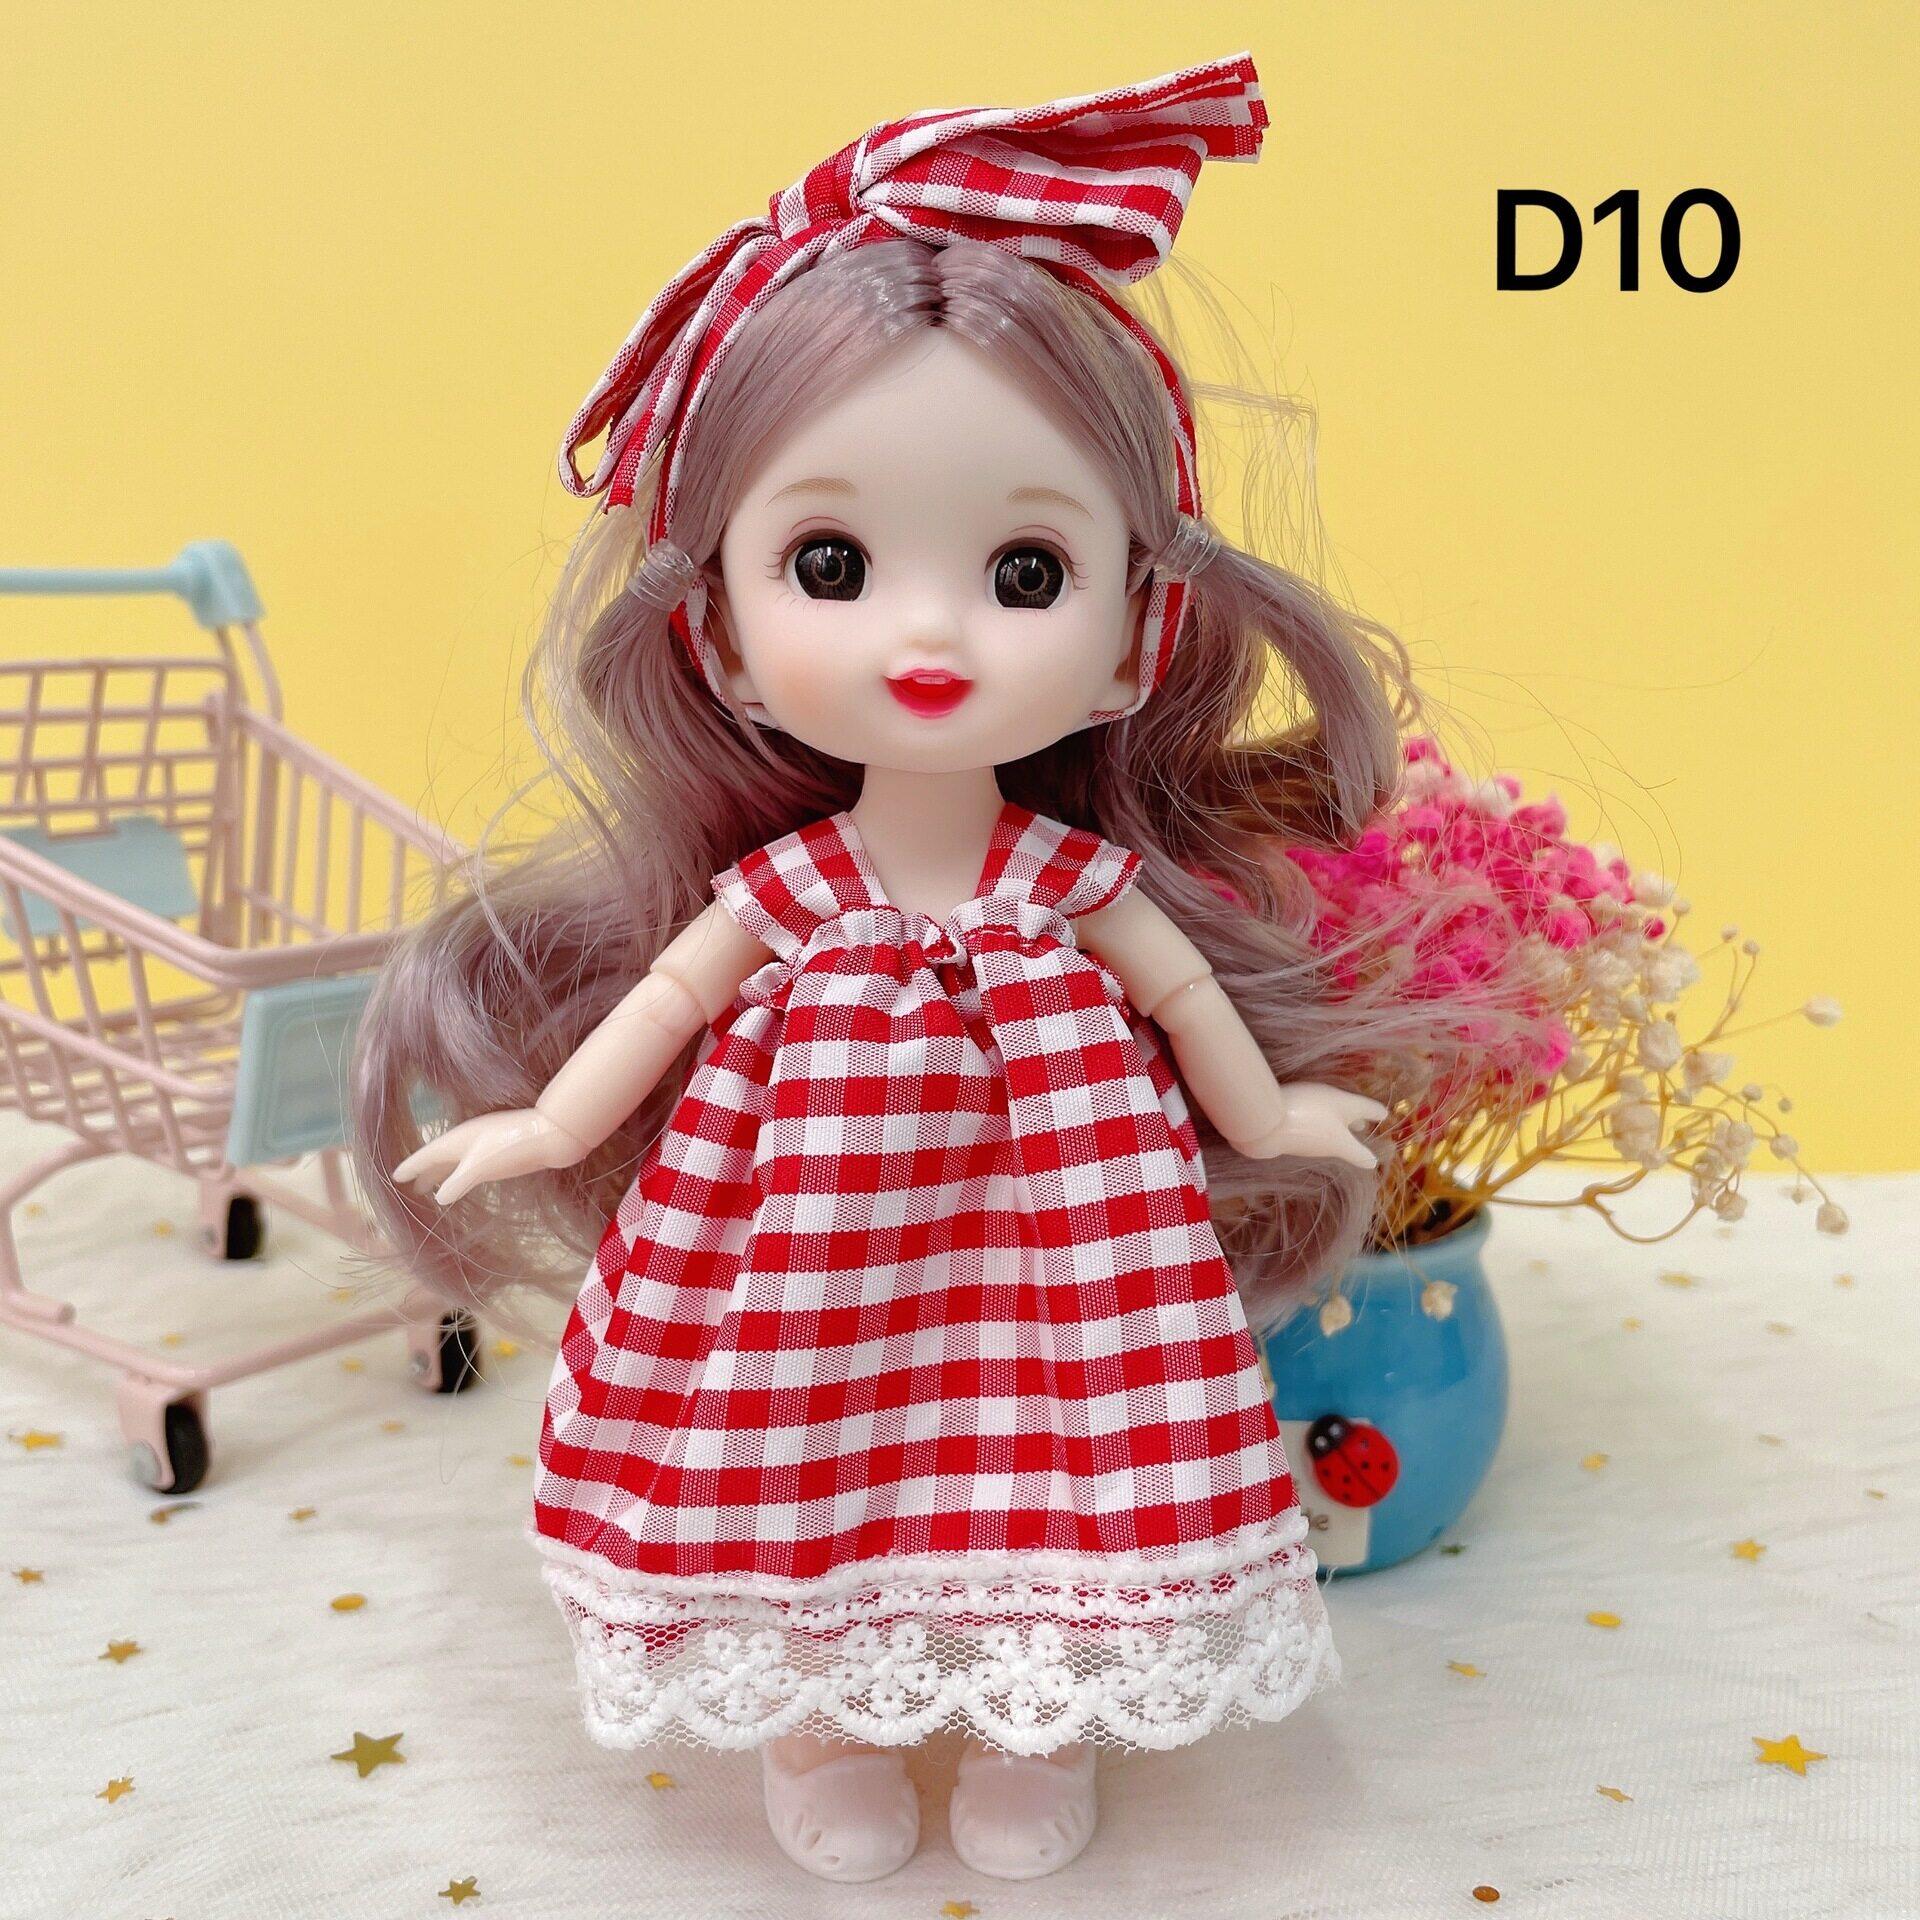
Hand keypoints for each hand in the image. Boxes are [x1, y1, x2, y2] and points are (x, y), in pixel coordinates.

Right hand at [391, 1109, 586, 1205]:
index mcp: (458, 1139)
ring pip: (455, 1159)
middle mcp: (468, 1138)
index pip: (427, 1154)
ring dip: (441, 1173)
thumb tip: (439, 1198)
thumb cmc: (513, 1148)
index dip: (411, 1166)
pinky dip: (459, 1173)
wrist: (552, 1135)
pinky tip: (463, 1181)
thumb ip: (457, 1182)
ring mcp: (485, 1143)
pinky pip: (470, 1162)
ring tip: (430, 1188)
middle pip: (439, 1156)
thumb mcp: (480, 1167)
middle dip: (424, 1171)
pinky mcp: (500, 1150)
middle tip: (411, 1187)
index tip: (394, 1176)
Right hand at [1232, 1083, 1387, 1170]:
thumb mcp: (1342, 1103)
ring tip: (1335, 1114)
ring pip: (1324, 1140)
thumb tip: (1384, 1115)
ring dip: (1332, 1129)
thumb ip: (1364, 1108)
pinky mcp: (1286, 1140)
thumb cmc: (1310, 1111)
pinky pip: (1307, 1135)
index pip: (1362, 1157)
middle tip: (1361, 1127)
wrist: (1263, 1124)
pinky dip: (1313, 1126)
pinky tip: (1307, 1113)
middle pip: (1342, 1147)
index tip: (1376, 1158)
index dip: (1370, 1156)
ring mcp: (1303, 1147)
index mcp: (1341, 1145)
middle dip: (1352, 1138)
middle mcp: (1323, 1150)